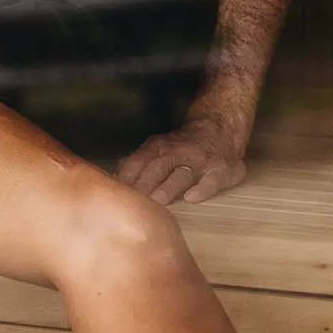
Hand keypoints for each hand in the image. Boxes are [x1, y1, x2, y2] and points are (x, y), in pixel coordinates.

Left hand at [116, 116, 248, 205]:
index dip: (126, 178)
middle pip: (157, 169)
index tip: (115, 195)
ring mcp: (199, 162)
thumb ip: (137, 161)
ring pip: (181, 175)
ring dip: (168, 188)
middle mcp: (178, 153)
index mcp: (159, 147)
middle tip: (132, 204)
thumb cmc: (184, 145)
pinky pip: (210, 180)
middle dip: (144, 185)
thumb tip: (111, 176)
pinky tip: (191, 198)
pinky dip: (201, 189)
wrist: (221, 129)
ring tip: (157, 201)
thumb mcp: (159, 146)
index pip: (138, 162)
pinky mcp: (219, 171)